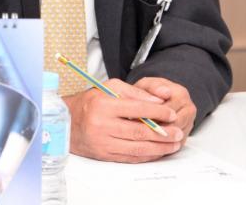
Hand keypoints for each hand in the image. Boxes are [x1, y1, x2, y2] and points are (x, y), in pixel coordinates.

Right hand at [62, 78, 185, 162]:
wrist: (66, 122)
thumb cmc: (90, 102)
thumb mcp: (110, 87)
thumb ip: (136, 92)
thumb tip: (160, 98)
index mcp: (104, 106)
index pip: (137, 109)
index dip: (157, 111)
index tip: (171, 113)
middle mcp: (102, 125)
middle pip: (139, 131)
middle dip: (162, 133)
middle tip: (178, 132)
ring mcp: (103, 143)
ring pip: (137, 148)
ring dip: (159, 147)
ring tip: (174, 144)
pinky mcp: (104, 155)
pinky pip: (130, 157)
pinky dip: (147, 155)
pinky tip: (158, 151)